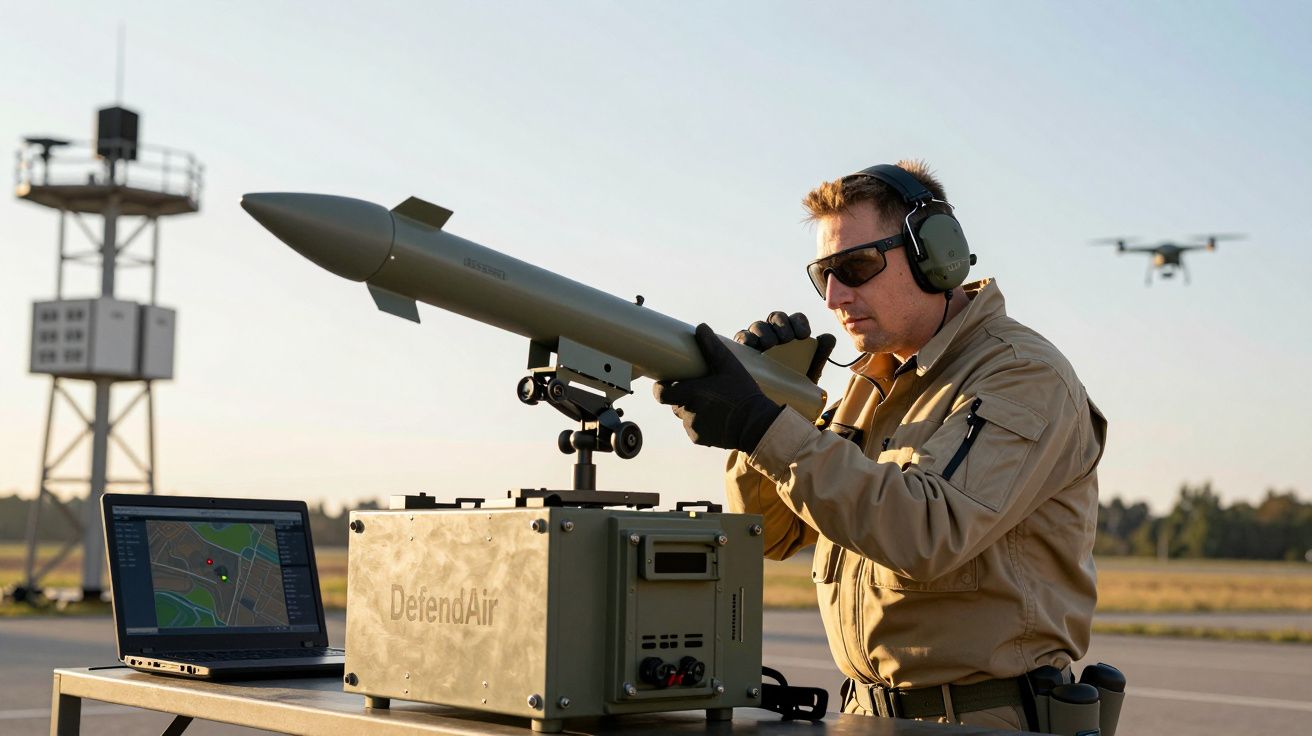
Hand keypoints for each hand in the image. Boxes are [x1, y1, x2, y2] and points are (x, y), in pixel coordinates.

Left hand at [653, 323, 782, 451]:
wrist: (757, 425)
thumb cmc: (744, 393)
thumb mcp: (730, 366)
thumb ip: (712, 347)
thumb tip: (701, 327)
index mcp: (692, 393)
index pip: (660, 393)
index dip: (661, 387)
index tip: (667, 382)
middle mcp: (688, 412)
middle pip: (674, 403)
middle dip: (682, 396)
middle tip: (700, 390)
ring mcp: (693, 428)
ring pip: (684, 415)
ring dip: (692, 409)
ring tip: (712, 404)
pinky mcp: (699, 439)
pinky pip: (693, 428)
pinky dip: (700, 423)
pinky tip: (716, 417)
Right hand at [734, 311, 836, 382]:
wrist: (778, 404)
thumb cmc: (793, 384)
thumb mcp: (810, 371)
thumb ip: (820, 354)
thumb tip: (829, 337)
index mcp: (792, 334)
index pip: (795, 319)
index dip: (799, 322)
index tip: (804, 335)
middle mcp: (774, 333)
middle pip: (776, 317)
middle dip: (782, 324)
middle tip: (787, 339)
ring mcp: (757, 340)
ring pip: (758, 326)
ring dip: (765, 332)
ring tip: (770, 344)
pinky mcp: (742, 350)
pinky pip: (742, 338)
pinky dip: (746, 338)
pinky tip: (752, 345)